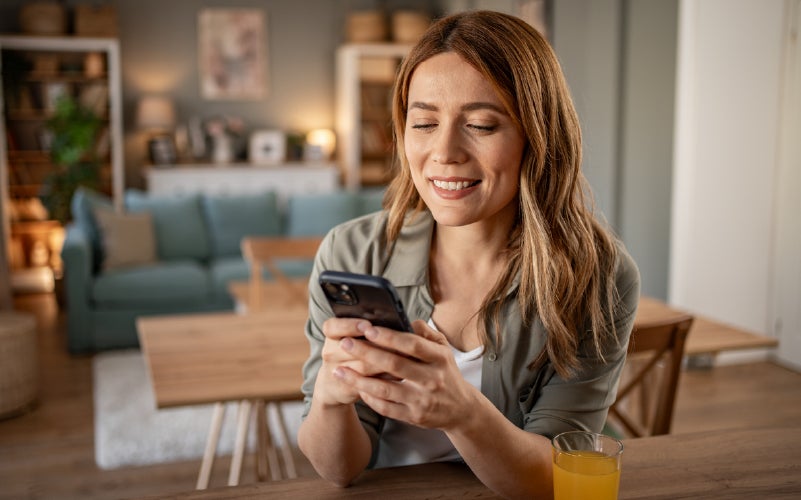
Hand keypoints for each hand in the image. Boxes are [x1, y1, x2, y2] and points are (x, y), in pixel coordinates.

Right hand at [313, 318, 398, 406]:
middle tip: (398, 341)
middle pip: (353, 348)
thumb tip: (396, 323)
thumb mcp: (351, 337)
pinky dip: (385, 378)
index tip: (367, 325)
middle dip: (377, 345)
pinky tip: (400, 374)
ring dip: (386, 362)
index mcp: (332, 334)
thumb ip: (369, 328)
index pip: (333, 326)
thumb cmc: (351, 352)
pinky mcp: (346, 389)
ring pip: (364, 366)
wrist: (334, 383)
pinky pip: (368, 384)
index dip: (350, 325)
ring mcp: (336, 372)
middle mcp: (330, 352)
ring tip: (406, 356)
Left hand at [333, 319, 481, 430]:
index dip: (389, 337)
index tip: (368, 329)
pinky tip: (355, 387)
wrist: (461, 409)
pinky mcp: (413, 416)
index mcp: (439, 358)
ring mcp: (422, 400)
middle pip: (394, 365)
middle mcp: (431, 379)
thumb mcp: (444, 349)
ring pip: (385, 389)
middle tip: (346, 343)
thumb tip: (407, 320)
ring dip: (359, 380)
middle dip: (367, 353)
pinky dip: (369, 397)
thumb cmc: (446, 373)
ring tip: (339, 370)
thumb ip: (426, 333)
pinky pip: (386, 407)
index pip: (412, 345)